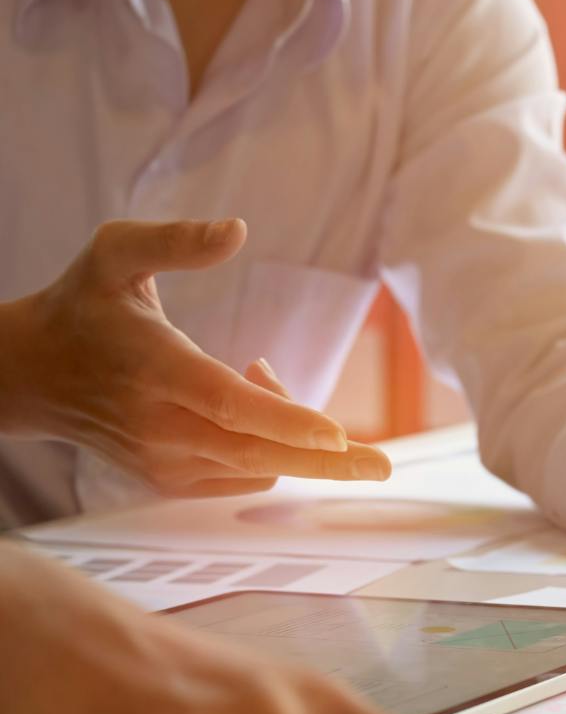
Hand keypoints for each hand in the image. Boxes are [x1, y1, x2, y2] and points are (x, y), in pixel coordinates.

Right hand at [0, 218, 389, 497]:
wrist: (33, 376)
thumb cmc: (83, 307)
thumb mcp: (114, 253)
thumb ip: (174, 241)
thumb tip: (239, 230)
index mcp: (153, 369)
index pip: (227, 404)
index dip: (284, 420)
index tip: (335, 434)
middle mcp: (160, 427)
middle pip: (256, 453)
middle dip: (326, 461)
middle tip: (383, 465)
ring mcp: (164, 463)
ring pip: (257, 467)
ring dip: (291, 432)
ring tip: (264, 372)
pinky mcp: (171, 483)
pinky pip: (244, 477)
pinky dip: (268, 448)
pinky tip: (250, 403)